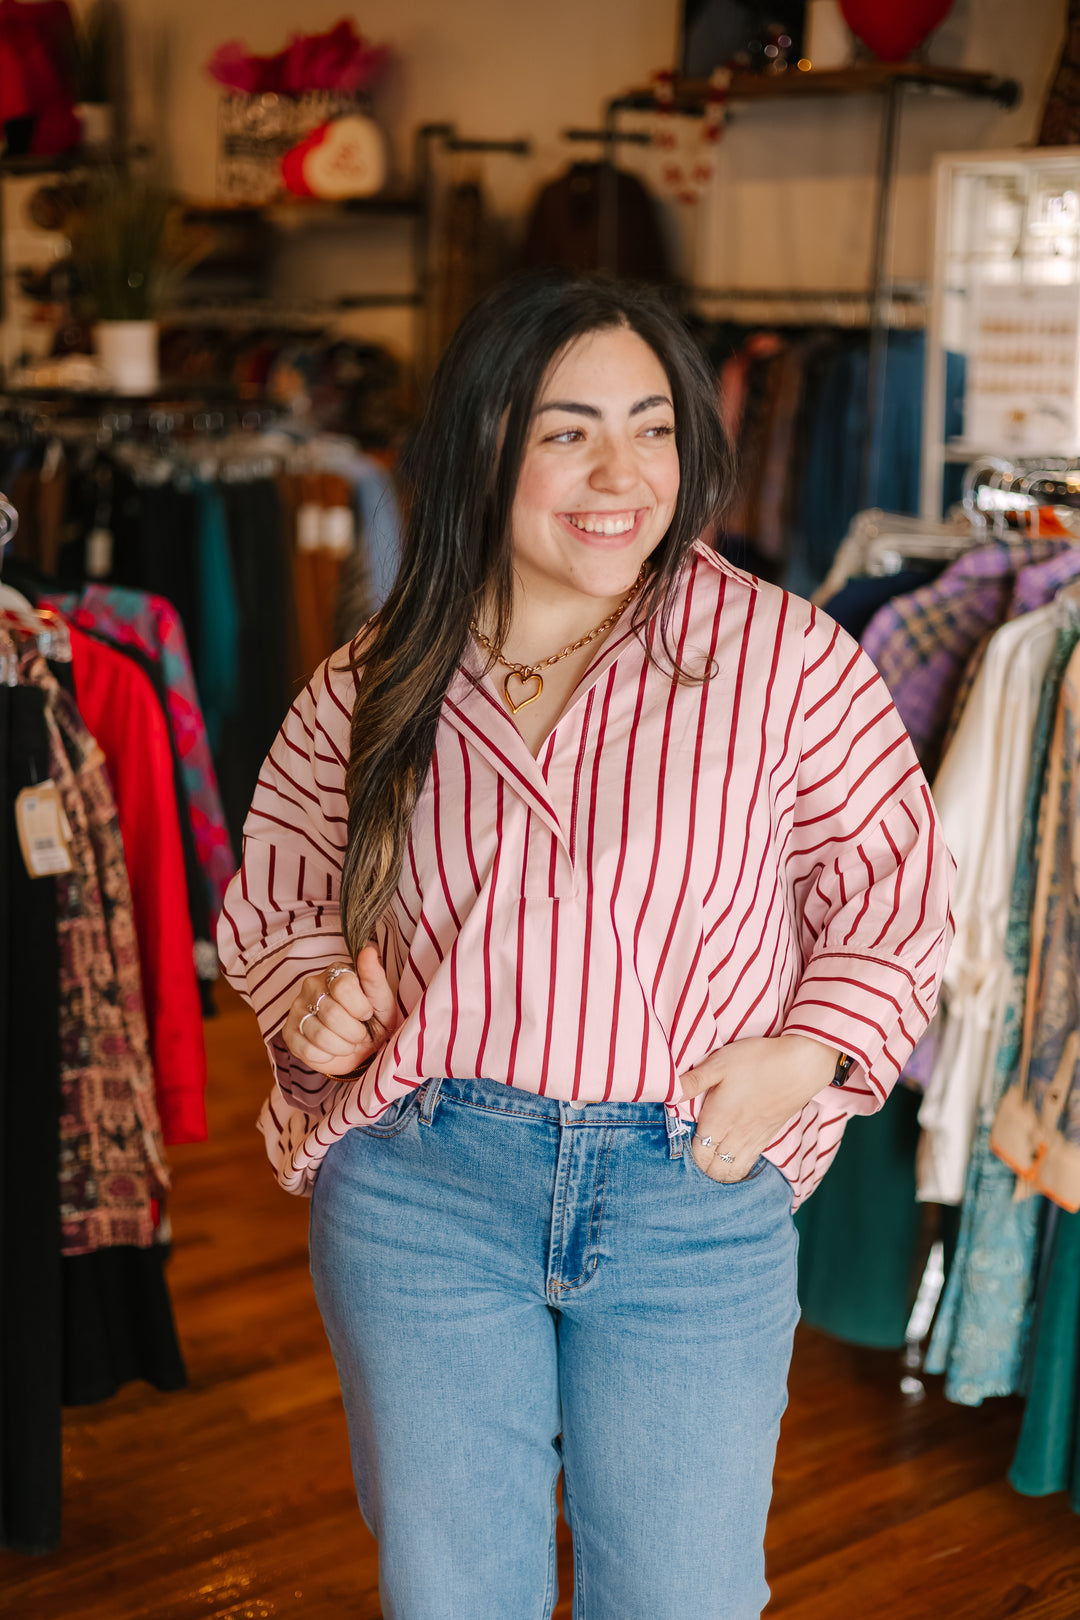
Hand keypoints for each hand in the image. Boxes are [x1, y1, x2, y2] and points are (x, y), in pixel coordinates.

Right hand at [282, 943, 401, 1077]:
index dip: (360, 1008)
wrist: (361, 1048)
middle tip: (359, 1034)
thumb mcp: (381, 1000)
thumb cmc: (373, 1020)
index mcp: (335, 973)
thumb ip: (374, 977)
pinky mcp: (289, 1033)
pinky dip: (326, 1057)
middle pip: (332, 1014)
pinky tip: (331, 1050)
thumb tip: (368, 951)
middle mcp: (311, 986)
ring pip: (320, 1035)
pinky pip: (307, 1051)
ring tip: (347, 1043)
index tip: (366, 1014)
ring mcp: (297, 1009)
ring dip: (342, 1047)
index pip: (343, 987)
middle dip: (354, 1032)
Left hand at [679, 1035, 838, 1181]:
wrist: (801, 1065)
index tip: (680, 1140)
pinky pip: (748, 1165)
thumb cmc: (758, 1060)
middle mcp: (735, 1137)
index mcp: (718, 1121)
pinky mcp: (768, 1138)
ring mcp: (753, 1140)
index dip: (685, 1153)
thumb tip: (667, 1093)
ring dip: (718, 1171)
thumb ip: (692, 1081)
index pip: (696, 1155)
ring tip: (710, 1157)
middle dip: (700, 1167)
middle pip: (712, 1170)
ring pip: (731, 1173)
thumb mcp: (719, 1063)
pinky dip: (736, 1168)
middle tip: (692, 1149)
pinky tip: (731, 1156)